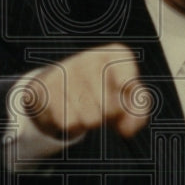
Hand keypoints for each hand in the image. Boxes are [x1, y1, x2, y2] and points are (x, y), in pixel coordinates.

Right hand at [20, 44, 146, 138]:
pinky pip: (68, 123)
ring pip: (89, 119)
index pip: (129, 85)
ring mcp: (66, 72)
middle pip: (110, 109)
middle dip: (108, 116)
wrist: (60, 86)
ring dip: (90, 122)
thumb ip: (137, 111)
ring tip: (85, 107)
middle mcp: (90, 58)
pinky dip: (72, 125)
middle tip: (102, 105)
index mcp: (115, 54)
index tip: (122, 92)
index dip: (126, 100)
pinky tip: (69, 110)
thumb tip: (127, 129)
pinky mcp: (46, 88)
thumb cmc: (102, 90)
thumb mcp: (127, 97)